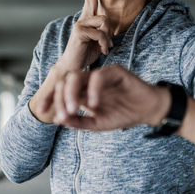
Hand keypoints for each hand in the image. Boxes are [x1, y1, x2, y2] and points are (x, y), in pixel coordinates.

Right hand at [28, 0, 112, 122]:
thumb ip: (102, 33)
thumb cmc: (85, 56)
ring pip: (104, 23)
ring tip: (104, 49)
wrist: (73, 68)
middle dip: (109, 32)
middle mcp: (82, 20)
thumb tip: (111, 30)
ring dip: (107, 38)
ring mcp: (79, 25)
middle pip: (104, 16)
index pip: (90, 2)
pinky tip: (101, 51)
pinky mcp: (79, 31)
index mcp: (86, 21)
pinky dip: (103, 43)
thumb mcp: (97, 43)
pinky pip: (99, 33)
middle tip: (106, 45)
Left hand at [53, 65, 169, 130]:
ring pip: (78, 76)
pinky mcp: (115, 71)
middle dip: (60, 97)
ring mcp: (101, 74)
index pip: (62, 90)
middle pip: (66, 81)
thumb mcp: (97, 124)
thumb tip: (59, 120)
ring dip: (71, 93)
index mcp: (83, 90)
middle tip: (64, 114)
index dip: (52, 101)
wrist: (148, 111)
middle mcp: (89, 80)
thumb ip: (79, 122)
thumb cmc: (124, 114)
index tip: (47, 115)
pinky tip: (94, 104)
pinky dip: (93, 90)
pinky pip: (99, 76)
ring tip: (73, 109)